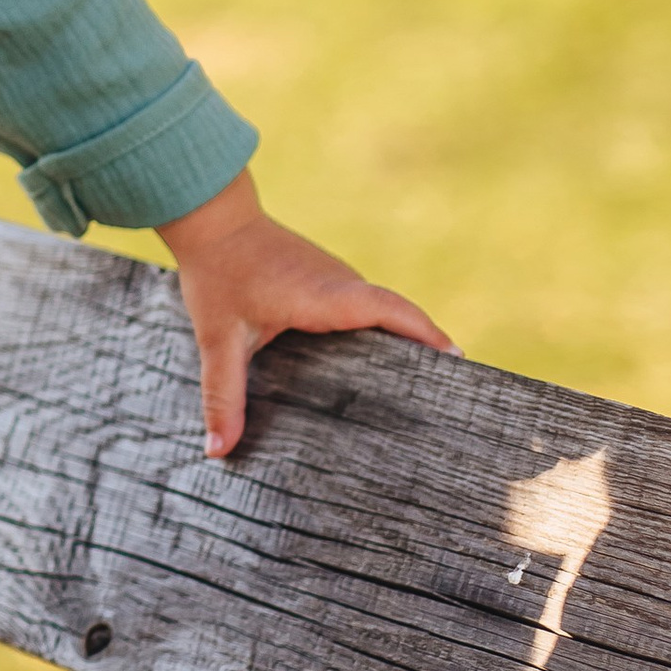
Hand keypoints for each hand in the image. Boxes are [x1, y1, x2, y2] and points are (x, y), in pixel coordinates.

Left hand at [158, 173, 452, 456]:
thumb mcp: (218, 338)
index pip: (393, 312)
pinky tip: (375, 369)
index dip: (427, 335)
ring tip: (422, 393)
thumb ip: (223, 395)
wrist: (213, 219)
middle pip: (398, 318)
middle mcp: (342, 284)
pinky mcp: (328, 281)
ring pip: (382, 314)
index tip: (458, 362)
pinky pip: (366, 309)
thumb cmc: (217, 273)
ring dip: (403, 343)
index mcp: (328, 295)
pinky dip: (380, 334)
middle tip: (447, 398)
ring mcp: (338, 280)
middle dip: (425, 351)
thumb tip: (219, 450)